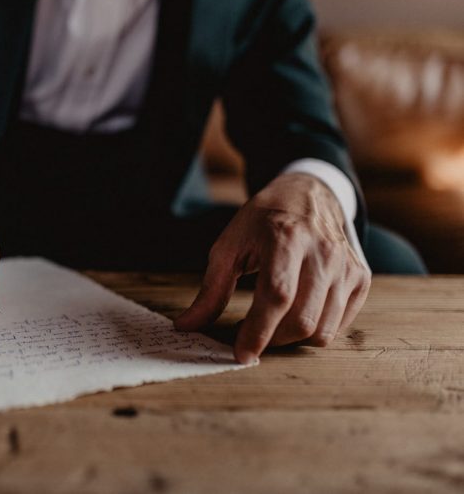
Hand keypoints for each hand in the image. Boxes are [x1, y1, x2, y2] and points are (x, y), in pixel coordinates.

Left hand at [174, 173, 370, 363]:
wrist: (308, 193)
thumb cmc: (263, 221)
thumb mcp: (229, 245)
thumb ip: (211, 289)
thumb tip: (186, 327)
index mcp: (286, 237)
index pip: (277, 296)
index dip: (258, 331)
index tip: (240, 354)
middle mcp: (323, 252)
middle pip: (302, 320)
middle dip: (271, 340)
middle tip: (250, 334)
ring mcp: (347, 266)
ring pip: (323, 330)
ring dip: (291, 340)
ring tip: (271, 324)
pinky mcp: (360, 277)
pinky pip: (339, 325)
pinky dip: (315, 330)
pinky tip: (296, 314)